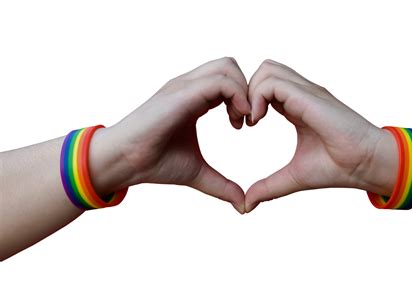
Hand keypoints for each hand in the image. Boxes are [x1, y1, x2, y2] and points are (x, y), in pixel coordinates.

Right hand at [90, 57, 249, 213]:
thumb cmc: (155, 162)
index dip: (243, 99)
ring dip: (243, 92)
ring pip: (227, 66)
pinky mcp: (180, 94)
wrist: (125, 162)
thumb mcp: (197, 173)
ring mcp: (184, 86)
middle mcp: (189, 86)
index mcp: (194, 98)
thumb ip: (222, 185)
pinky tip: (235, 121)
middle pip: (229, 65)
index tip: (245, 125)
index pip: (228, 79)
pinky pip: (219, 81)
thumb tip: (243, 205)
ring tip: (239, 120)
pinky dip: (236, 96)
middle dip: (247, 89)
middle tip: (246, 119)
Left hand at [244, 60, 397, 211]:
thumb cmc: (338, 168)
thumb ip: (269, 187)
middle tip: (243, 120)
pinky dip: (259, 97)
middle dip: (245, 91)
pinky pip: (274, 82)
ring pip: (267, 69)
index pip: (265, 86)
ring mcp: (307, 92)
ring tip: (252, 120)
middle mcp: (301, 94)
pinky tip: (258, 120)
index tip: (243, 126)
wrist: (367, 165)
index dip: (248, 102)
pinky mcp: (310, 96)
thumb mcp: (293, 177)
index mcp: (296, 106)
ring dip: (251, 92)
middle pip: (264, 70)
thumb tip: (247, 205)